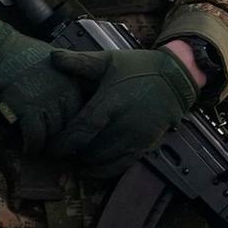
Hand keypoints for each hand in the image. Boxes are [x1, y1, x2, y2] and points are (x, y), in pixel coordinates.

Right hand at [0, 21, 88, 153]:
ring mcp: (47, 102)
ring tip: (42, 148)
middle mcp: (64, 93)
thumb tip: (67, 96)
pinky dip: (31, 145)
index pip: (80, 111)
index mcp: (71, 83)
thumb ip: (63, 80)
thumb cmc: (23, 54)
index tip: (63, 128)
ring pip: (54, 133)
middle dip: (60, 133)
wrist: (0, 50)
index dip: (70, 122)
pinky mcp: (28, 109)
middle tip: (54, 143)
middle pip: (69, 124)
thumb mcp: (54, 64)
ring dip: (47, 142)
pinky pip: (35, 136)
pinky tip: (28, 148)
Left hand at [49, 47, 196, 176]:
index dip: (62, 143)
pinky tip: (90, 168)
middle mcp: (122, 124)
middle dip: (71, 153)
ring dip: (85, 161)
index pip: (80, 131)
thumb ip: (80, 61)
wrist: (177, 77)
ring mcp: (135, 137)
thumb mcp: (110, 60)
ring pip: (102, 160)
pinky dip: (102, 171)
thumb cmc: (140, 67)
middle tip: (59, 150)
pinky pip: (119, 166)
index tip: (50, 147)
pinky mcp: (144, 145)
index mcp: (110, 103)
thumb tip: (53, 57)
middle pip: (88, 149)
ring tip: (74, 155)